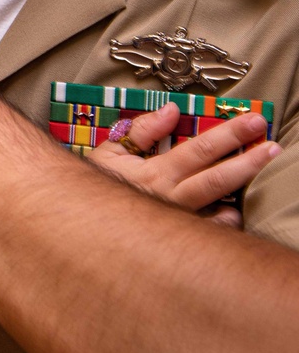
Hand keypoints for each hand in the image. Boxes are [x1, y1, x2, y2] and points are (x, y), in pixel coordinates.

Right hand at [90, 105, 277, 221]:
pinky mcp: (176, 242)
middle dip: (249, 161)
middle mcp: (169, 200)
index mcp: (155, 174)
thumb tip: (172, 110)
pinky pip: (209, 235)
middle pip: (218, 180)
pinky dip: (225, 223)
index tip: (254, 121)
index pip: (200, 149)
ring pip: (219, 210)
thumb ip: (143, 129)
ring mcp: (175, 224)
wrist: (79, 227)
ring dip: (242, 194)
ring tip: (261, 175)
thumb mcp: (111, 151)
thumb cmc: (94, 186)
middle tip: (273, 147)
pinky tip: (233, 211)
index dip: (230, 134)